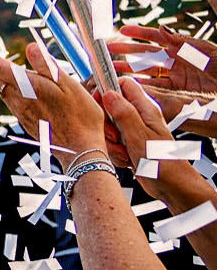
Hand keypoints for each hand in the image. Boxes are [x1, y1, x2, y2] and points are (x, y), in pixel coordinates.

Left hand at [0, 41, 109, 164]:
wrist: (79, 150)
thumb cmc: (80, 116)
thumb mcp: (69, 86)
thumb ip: (47, 66)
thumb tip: (30, 47)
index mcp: (29, 88)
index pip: (1, 67)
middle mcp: (20, 100)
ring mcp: (21, 111)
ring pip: (1, 88)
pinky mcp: (26, 119)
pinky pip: (9, 99)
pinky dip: (2, 87)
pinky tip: (3, 85)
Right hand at [100, 76, 206, 200]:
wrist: (170, 184)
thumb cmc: (163, 162)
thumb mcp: (139, 135)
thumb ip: (123, 112)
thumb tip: (108, 93)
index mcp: (145, 109)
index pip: (123, 84)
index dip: (107, 89)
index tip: (98, 102)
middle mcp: (139, 117)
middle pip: (110, 107)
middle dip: (106, 123)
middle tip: (115, 135)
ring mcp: (133, 131)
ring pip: (108, 127)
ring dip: (110, 141)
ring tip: (124, 150)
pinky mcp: (128, 144)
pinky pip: (111, 142)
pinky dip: (114, 151)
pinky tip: (126, 158)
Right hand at [110, 23, 216, 94]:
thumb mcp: (204, 52)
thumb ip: (181, 42)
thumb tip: (161, 29)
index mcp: (183, 47)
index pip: (157, 37)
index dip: (139, 33)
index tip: (123, 30)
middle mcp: (177, 61)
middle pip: (147, 54)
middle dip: (126, 51)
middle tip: (108, 49)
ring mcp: (177, 76)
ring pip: (148, 72)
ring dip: (130, 70)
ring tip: (113, 68)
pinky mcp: (179, 90)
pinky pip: (157, 87)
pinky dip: (143, 86)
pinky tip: (131, 85)